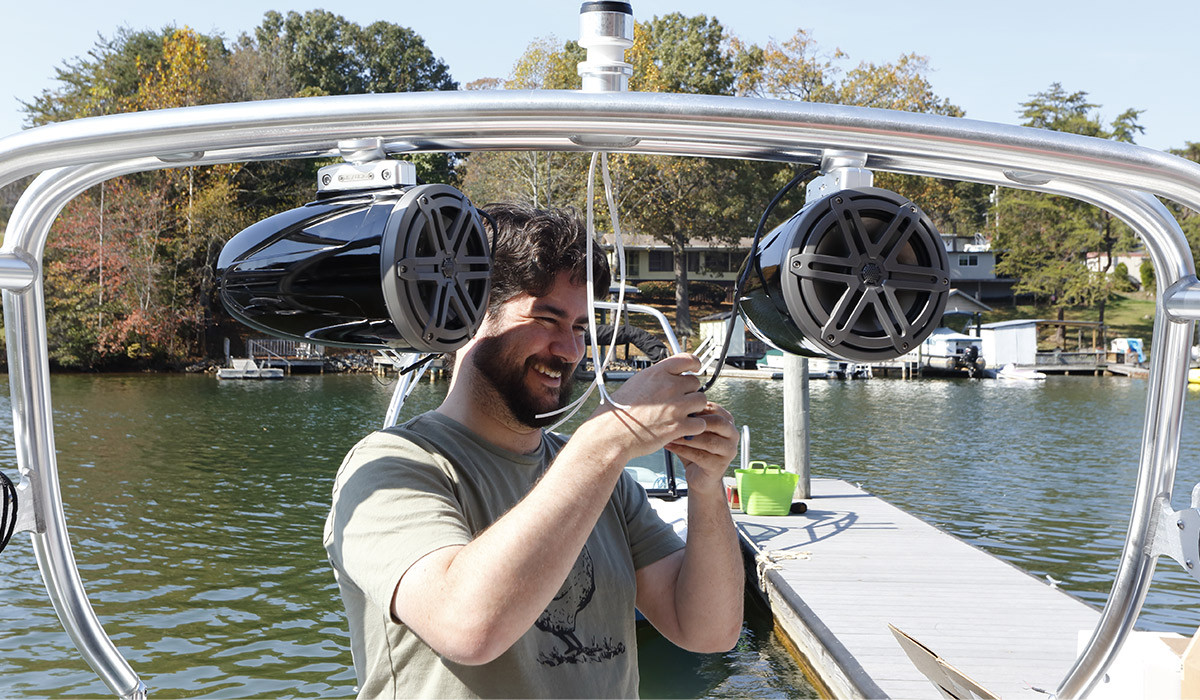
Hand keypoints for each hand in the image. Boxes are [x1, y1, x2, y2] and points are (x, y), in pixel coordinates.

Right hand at [585, 353, 708, 461]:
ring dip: (695, 409)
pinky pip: (700, 422)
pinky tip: (685, 429)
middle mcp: (668, 386)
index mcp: (657, 373)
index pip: (687, 359)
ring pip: (701, 401)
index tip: (695, 368)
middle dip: (689, 392)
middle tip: (680, 401)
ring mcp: (675, 406)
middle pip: (695, 383)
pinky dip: (695, 427)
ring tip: (683, 415)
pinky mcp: (678, 426)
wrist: (611, 434)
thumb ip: (656, 378)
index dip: (694, 364)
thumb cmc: (618, 412)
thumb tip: (668, 376)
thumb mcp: (635, 383)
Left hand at [665, 401, 736, 492]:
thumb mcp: (694, 431)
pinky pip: (700, 455)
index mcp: (728, 423)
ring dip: (687, 437)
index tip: (680, 409)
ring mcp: (729, 451)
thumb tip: (676, 405)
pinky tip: (670, 446)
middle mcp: (732, 435)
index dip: (697, 408)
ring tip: (671, 435)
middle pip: (718, 422)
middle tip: (677, 420)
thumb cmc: (697, 450)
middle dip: (696, 421)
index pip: (715, 409)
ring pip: (708, 440)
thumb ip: (691, 419)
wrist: (701, 477)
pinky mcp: (719, 466)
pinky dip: (682, 450)